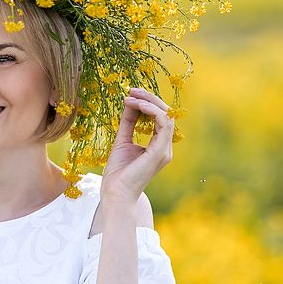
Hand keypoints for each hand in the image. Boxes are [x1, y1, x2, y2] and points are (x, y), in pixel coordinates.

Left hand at [101, 87, 173, 203]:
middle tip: (132, 90)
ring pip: (167, 116)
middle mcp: (165, 147)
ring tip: (132, 95)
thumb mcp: (121, 141)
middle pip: (166, 114)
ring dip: (150, 102)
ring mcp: (165, 150)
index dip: (147, 103)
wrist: (115, 193)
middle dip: (150, 99)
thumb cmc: (118, 172)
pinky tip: (138, 105)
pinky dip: (152, 111)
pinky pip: (163, 124)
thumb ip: (128, 123)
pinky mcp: (160, 152)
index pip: (160, 118)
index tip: (130, 94)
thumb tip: (129, 102)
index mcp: (158, 146)